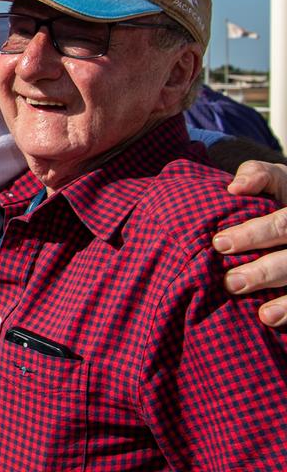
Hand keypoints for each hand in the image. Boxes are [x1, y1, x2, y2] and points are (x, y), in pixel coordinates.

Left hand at [215, 161, 286, 325]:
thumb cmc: (285, 196)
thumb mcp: (279, 179)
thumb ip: (258, 176)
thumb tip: (234, 188)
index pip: (283, 223)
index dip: (254, 234)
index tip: (218, 243)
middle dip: (265, 273)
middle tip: (230, 283)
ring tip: (264, 315)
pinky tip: (276, 322)